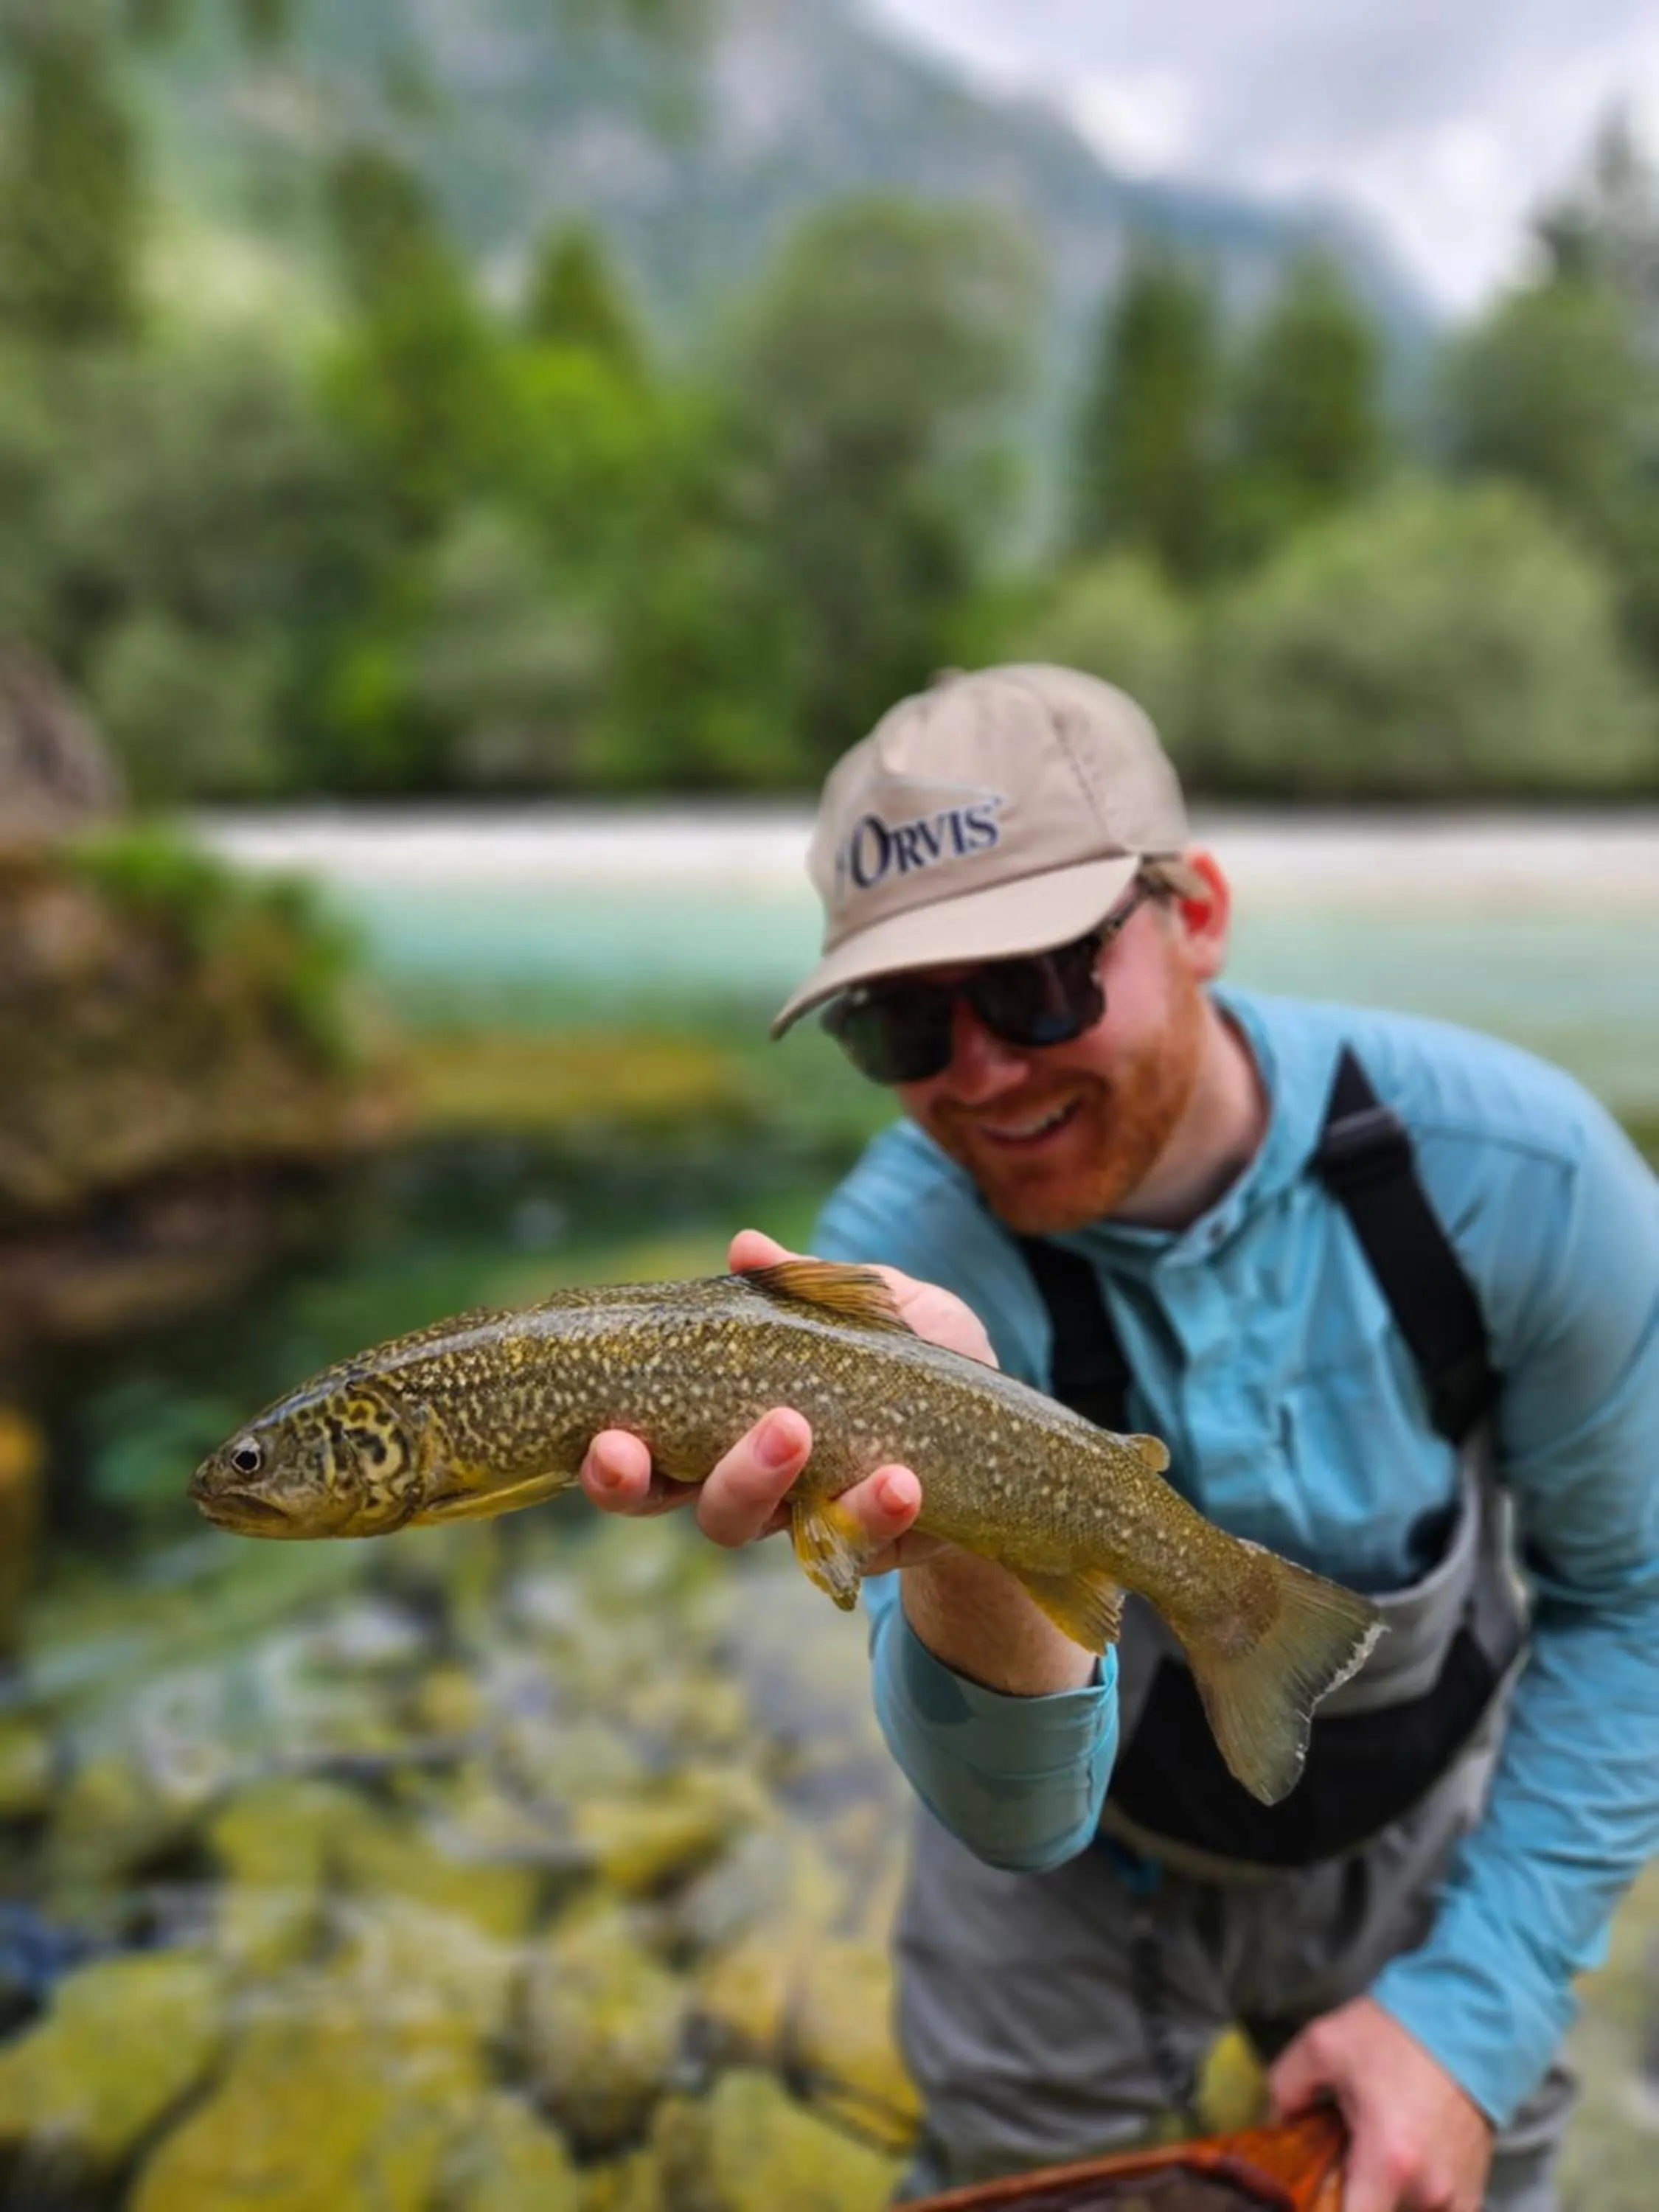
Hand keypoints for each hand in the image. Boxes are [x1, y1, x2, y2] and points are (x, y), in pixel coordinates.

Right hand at [577, 1228, 990, 1568]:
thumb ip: (804, 1284)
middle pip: (674, 1500)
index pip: (641, 1449)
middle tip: (657, 1442)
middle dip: (654, 1481)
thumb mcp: (864, 1306)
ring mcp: (799, 1519)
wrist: (994, 1430)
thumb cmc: (907, 1355)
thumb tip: (746, 1246)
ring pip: (745, 1526)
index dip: (610, 1459)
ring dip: (758, 1480)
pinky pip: (854, 1544)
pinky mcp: (864, 1548)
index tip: (606, 1439)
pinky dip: (873, 1511)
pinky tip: (901, 1479)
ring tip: (799, 1429)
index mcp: (721, 1419)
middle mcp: (745, 1479)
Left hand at [1268, 1996, 1493, 2211]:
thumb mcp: (1321, 2045)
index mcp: (1389, 2162)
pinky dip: (1408, 2197)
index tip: (1310, 2191)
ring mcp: (1456, 2200)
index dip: (1321, 2209)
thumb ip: (1286, 2089)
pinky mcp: (1473, 2196)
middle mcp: (1428, 2192)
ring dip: (1379, 2195)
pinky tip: (1398, 2164)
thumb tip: (1277, 2125)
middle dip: (1347, 2195)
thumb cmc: (1396, 2034)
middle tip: (1334, 2160)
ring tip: (1369, 2156)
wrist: (1465, 2020)